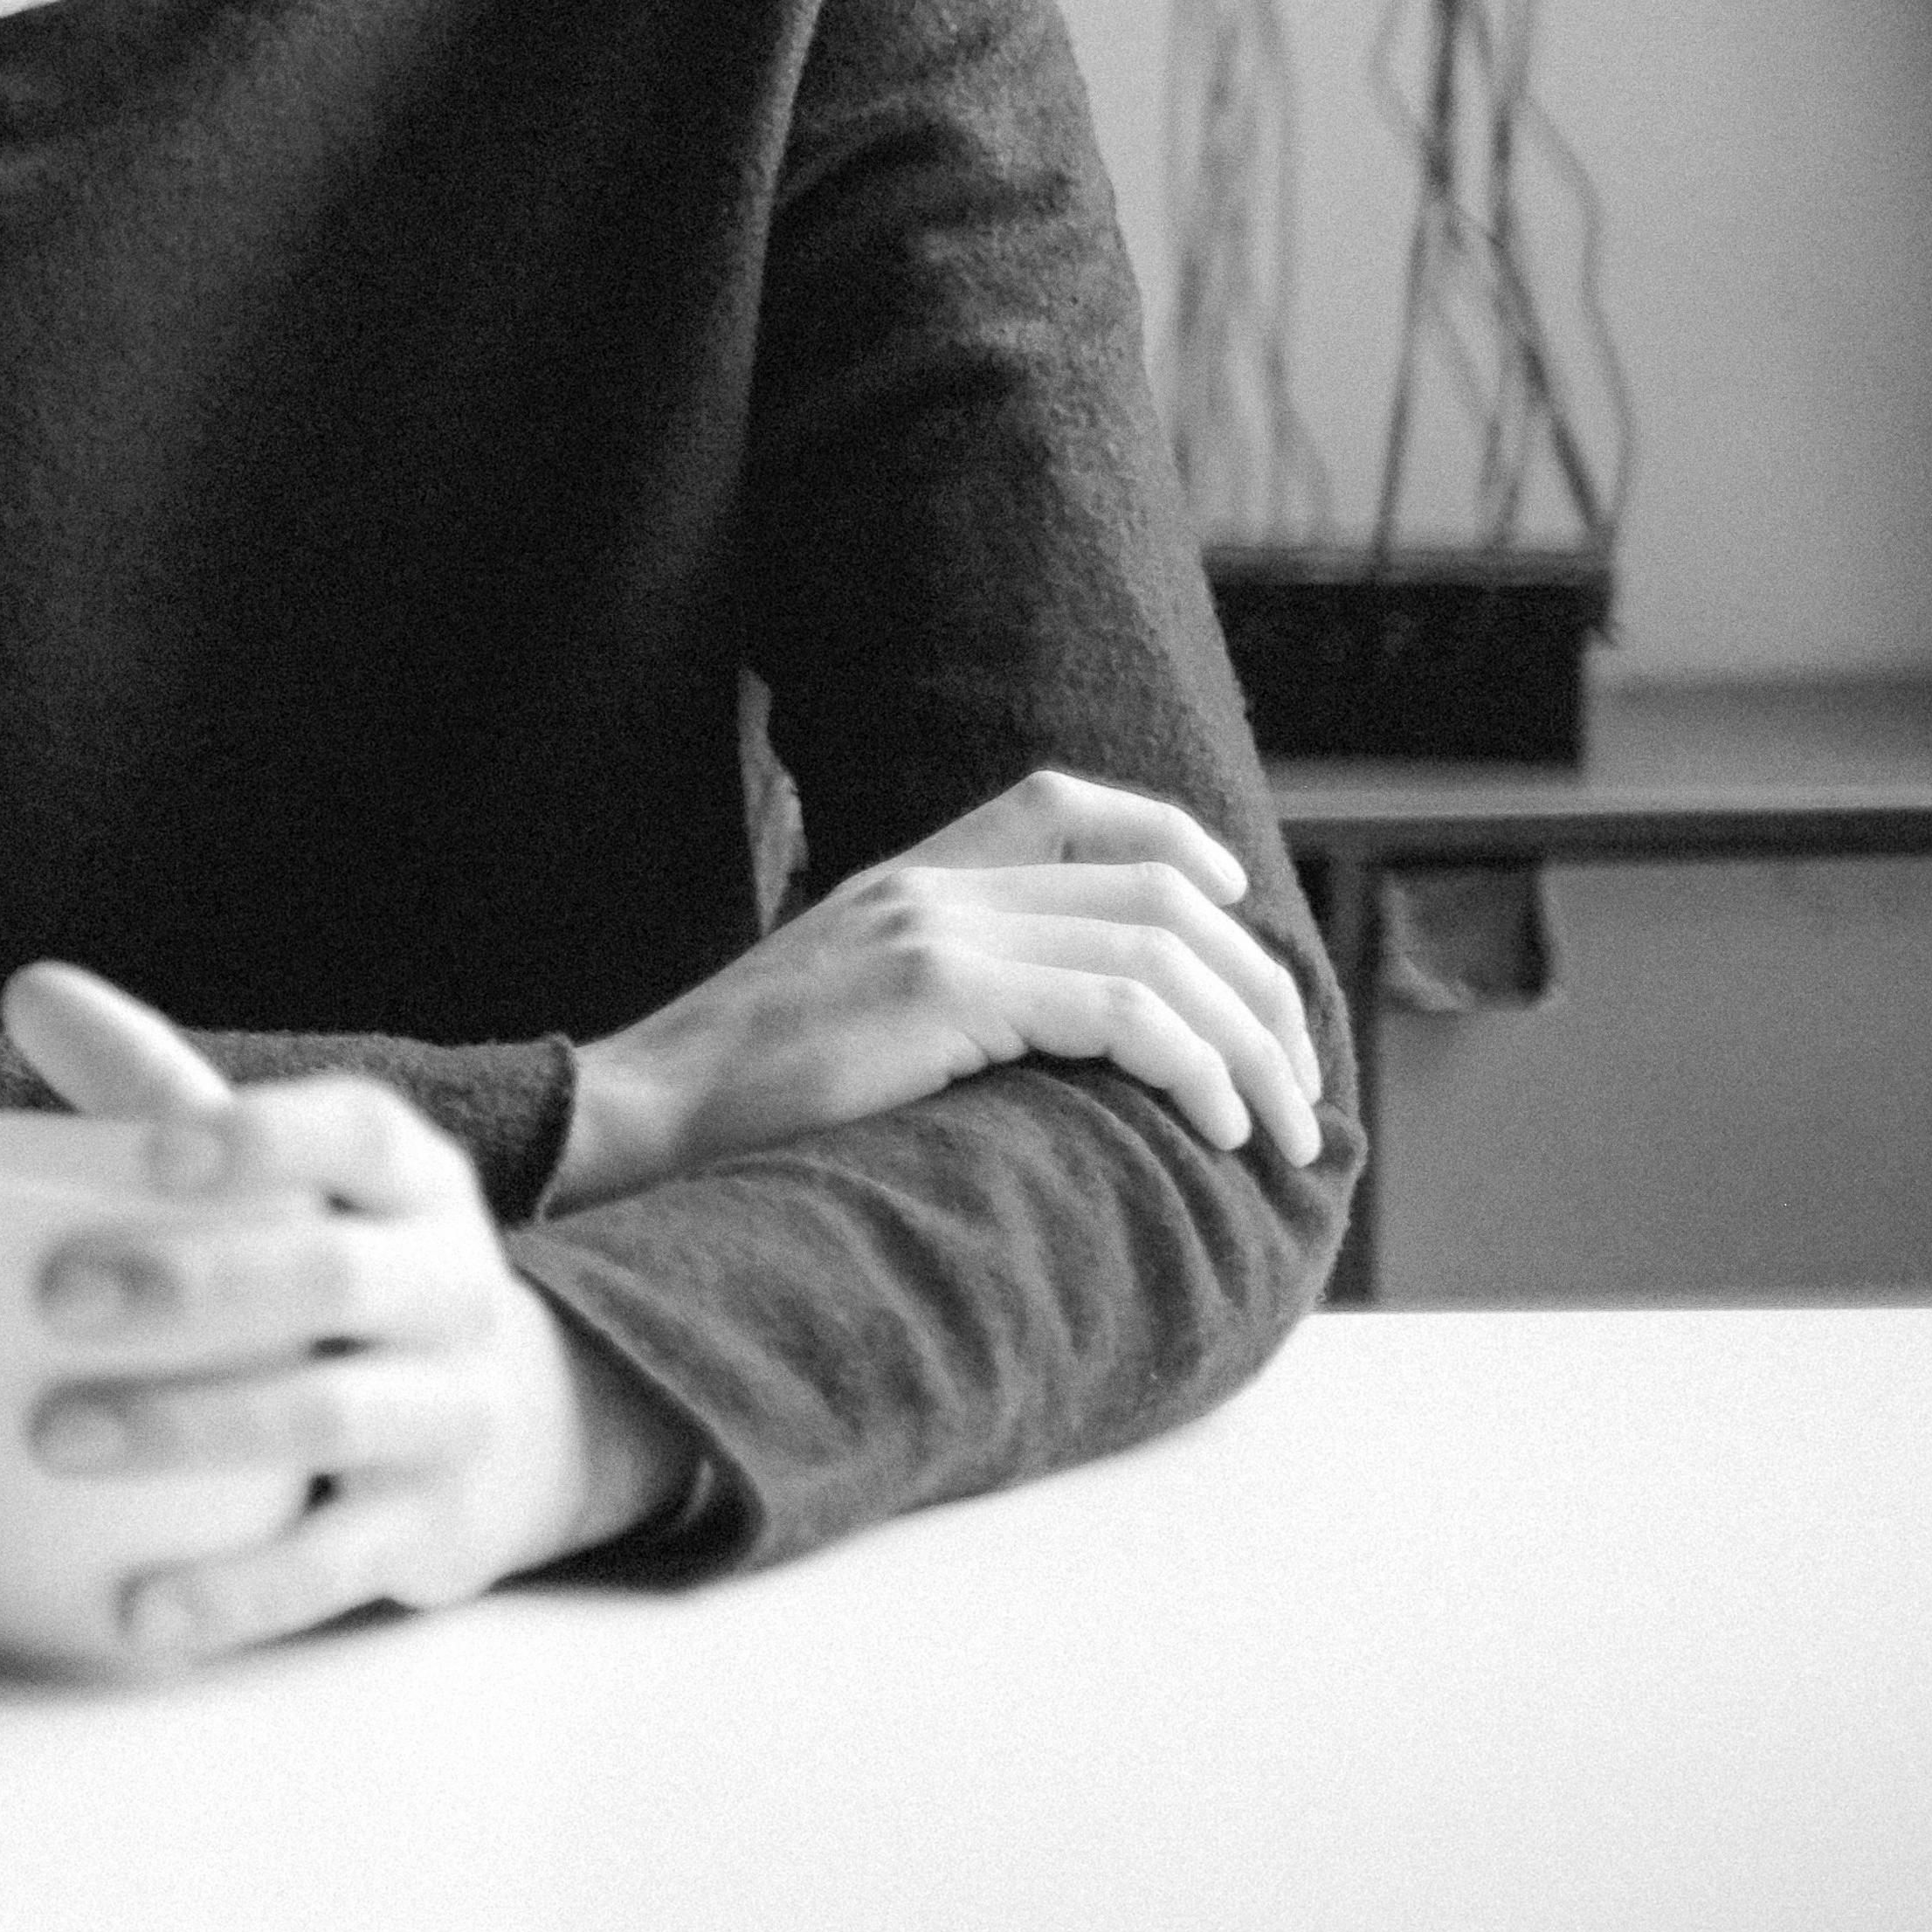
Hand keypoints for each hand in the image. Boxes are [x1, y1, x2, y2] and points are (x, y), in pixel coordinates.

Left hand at [1, 966, 700, 1665]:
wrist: (506, 1419)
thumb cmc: (330, 1261)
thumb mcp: (274, 1171)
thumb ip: (152, 1086)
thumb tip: (31, 987)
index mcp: (403, 1179)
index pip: (353, 1132)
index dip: (259, 1136)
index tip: (150, 1151)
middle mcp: (446, 1285)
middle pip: (331, 1275)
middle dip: (193, 1284)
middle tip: (54, 1300)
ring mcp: (447, 1414)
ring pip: (333, 1418)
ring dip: (191, 1428)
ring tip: (53, 1440)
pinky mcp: (426, 1534)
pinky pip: (331, 1568)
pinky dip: (231, 1593)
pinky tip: (131, 1612)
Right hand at [554, 769, 1326, 1209]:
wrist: (631, 1123)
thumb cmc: (730, 1110)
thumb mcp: (835, 1021)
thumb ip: (926, 1002)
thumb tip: (1038, 1056)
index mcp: (900, 880)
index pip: (1059, 801)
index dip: (1174, 840)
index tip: (1239, 910)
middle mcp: (926, 884)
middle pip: (1150, 889)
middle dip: (1255, 986)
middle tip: (1300, 1085)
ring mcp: (932, 930)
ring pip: (1158, 951)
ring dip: (1251, 1046)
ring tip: (1286, 1130)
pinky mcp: (939, 992)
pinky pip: (1120, 1010)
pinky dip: (1196, 1068)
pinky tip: (1219, 1128)